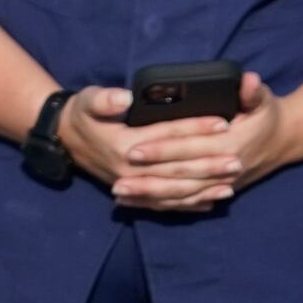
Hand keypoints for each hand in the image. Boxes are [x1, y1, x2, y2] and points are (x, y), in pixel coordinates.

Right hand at [56, 86, 238, 211]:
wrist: (63, 139)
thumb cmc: (81, 114)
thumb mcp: (87, 100)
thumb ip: (104, 99)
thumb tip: (125, 98)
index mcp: (124, 145)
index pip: (168, 136)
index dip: (195, 129)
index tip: (223, 122)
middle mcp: (130, 171)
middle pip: (176, 169)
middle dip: (208, 165)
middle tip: (238, 160)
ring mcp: (133, 185)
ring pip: (174, 191)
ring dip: (204, 189)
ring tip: (231, 183)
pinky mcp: (134, 193)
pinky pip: (165, 204)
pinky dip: (189, 204)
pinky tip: (211, 202)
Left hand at [113, 72, 293, 200]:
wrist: (286, 140)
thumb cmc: (268, 115)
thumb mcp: (263, 99)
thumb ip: (252, 92)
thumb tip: (247, 80)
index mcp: (230, 144)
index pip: (189, 148)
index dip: (162, 149)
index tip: (134, 149)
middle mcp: (224, 170)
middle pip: (180, 177)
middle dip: (148, 180)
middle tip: (117, 180)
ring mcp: (221, 185)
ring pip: (180, 195)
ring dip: (150, 196)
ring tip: (119, 196)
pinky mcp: (217, 192)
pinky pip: (187, 202)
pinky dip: (162, 204)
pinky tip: (137, 204)